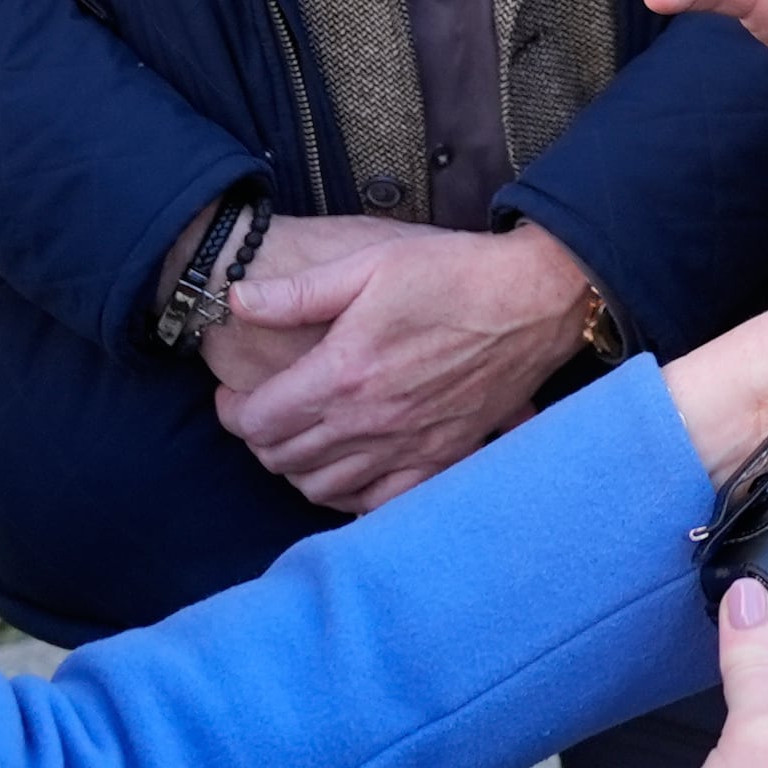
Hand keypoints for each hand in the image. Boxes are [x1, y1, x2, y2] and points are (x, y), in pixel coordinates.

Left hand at [214, 219, 593, 511]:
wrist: (535, 299)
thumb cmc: (454, 274)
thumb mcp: (369, 264)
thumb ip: (297, 293)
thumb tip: (236, 300)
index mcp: (344, 372)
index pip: (258, 421)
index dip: (232, 411)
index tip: (235, 394)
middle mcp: (371, 421)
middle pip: (283, 460)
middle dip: (261, 440)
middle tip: (266, 412)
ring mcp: (409, 446)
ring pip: (323, 489)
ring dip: (300, 469)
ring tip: (303, 438)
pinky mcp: (443, 458)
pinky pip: (379, 503)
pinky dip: (352, 496)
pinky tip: (349, 470)